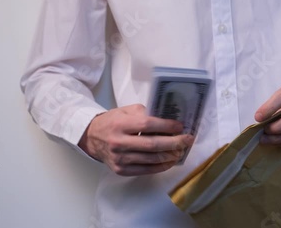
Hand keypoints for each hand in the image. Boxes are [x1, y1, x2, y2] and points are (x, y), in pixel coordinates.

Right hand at [78, 104, 193, 175]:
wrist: (92, 137)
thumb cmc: (113, 122)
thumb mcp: (126, 111)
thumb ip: (145, 113)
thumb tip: (168, 120)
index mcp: (120, 124)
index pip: (148, 125)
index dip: (167, 126)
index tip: (180, 126)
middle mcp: (119, 142)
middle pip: (153, 145)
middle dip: (174, 142)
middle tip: (188, 139)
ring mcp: (120, 158)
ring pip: (152, 159)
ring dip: (171, 155)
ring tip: (182, 150)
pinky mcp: (121, 170)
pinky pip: (146, 170)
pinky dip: (161, 166)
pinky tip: (170, 160)